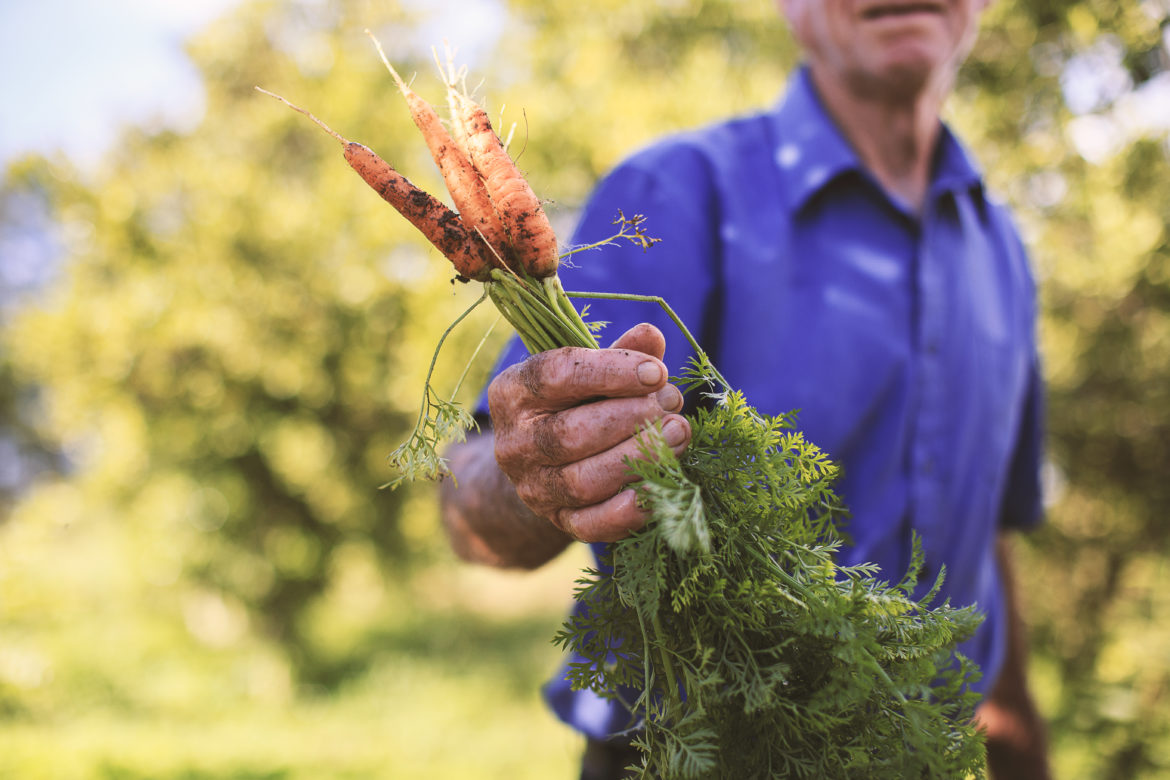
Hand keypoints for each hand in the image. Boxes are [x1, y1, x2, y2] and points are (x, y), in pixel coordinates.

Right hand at [487, 323, 690, 541]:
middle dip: (631, 417)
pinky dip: (630, 509)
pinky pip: (592, 524)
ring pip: (584, 481)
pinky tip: (663, 482)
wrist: (544, 465)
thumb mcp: (589, 372)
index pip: (555, 376)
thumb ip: (619, 354)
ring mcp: (534, 487)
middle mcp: (514, 443)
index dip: (610, 372)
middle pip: (572, 433)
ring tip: (679, 434)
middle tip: (672, 403)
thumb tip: (650, 336)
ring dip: (639, 457)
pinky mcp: (558, 521)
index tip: (657, 372)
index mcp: (513, 392)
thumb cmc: (575, 404)